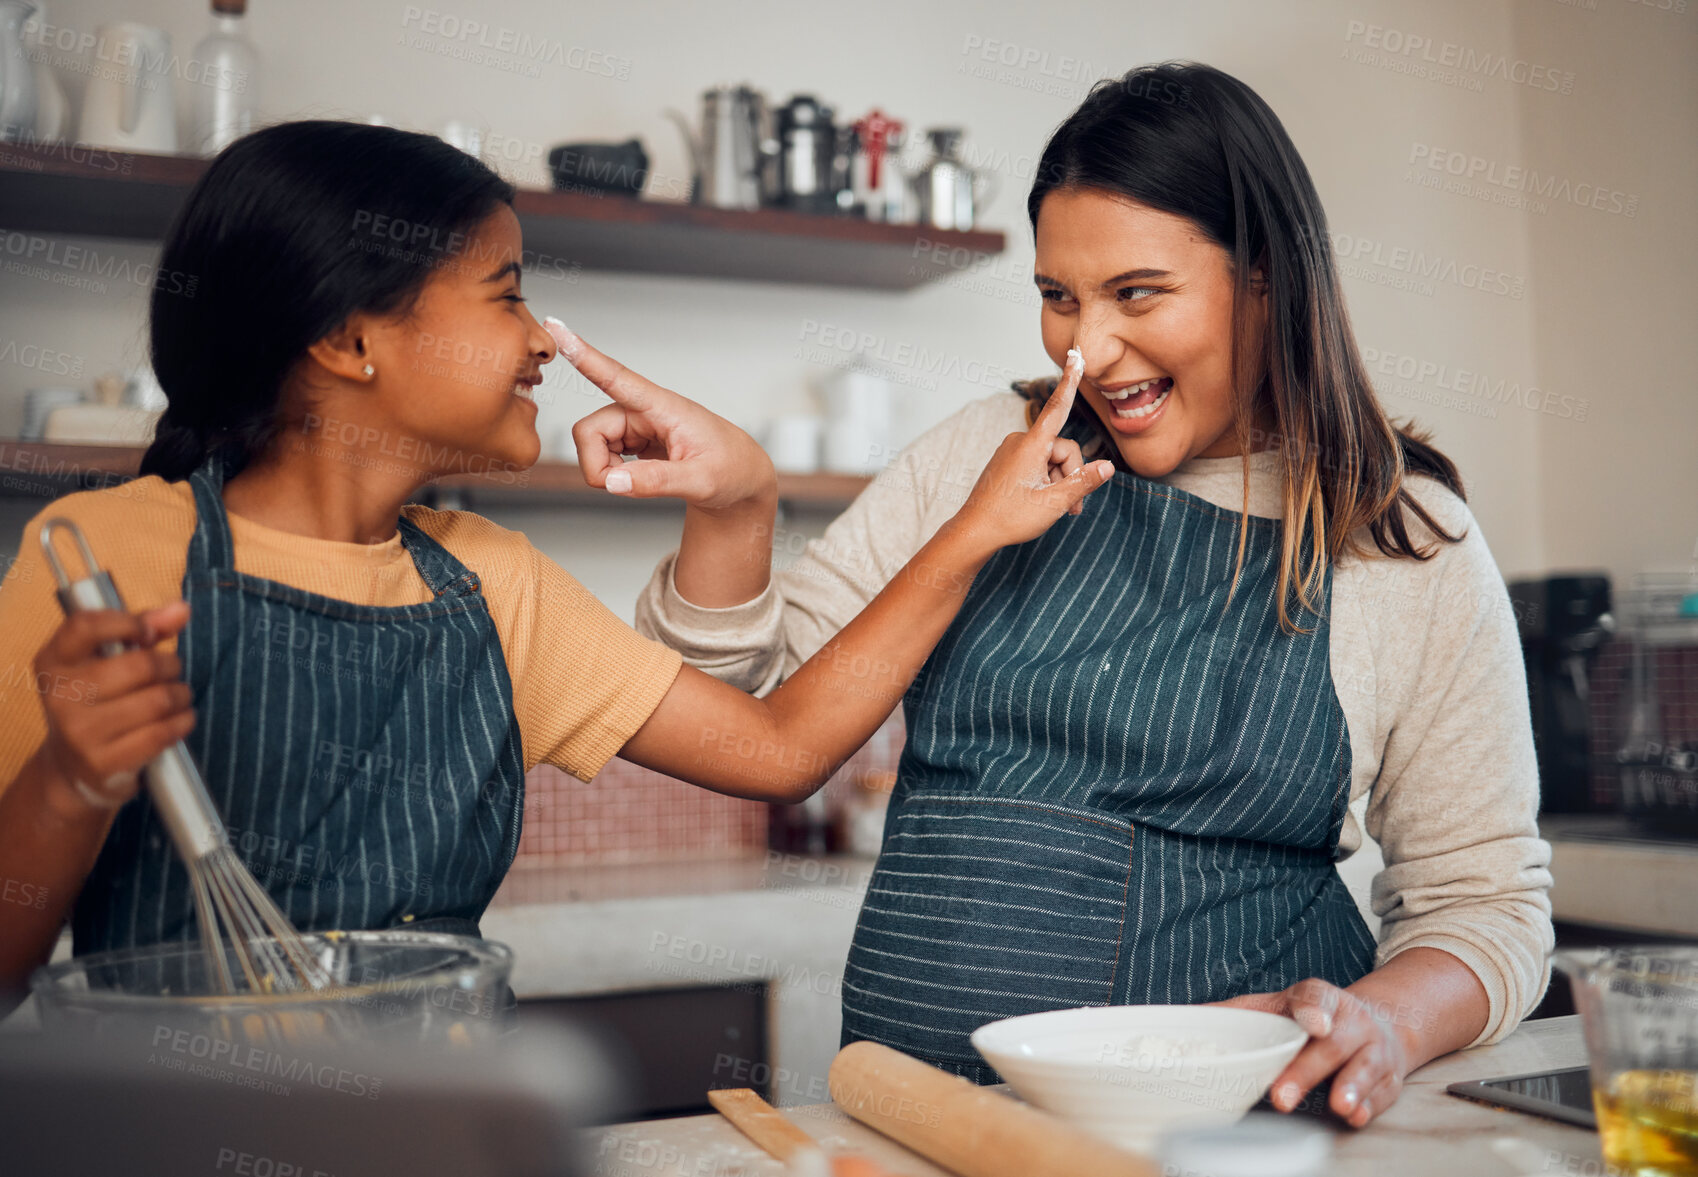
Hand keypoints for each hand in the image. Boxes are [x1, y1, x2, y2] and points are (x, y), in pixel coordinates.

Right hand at [34, 601, 194, 811]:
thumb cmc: (96, 701)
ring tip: (177, 696)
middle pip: (139, 665)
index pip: (85, 626)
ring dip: (181, 695)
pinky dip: (183, 721)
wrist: (73, 766)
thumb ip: (142, 629)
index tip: (150, 632)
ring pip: (158, 700)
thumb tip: (181, 609)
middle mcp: (60, 696)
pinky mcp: (103, 762)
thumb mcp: (103, 662)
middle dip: (170, 665)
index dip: (128, 622)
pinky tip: (180, 718)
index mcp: (53, 662)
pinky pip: (162, 733)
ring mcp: (80, 732)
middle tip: (172, 671)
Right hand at [550, 320, 776, 510]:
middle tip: (627, 486)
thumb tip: (612, 483)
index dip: (585, 354)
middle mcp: (643, 410)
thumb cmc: (731, 470)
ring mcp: (635, 424)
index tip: (557, 327)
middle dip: (597, 465)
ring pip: (591, 444)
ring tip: (643, 480)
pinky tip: (639, 475)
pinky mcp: (631, 439)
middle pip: (588, 430)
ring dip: (606, 471)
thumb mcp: (702, 481)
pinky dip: (612, 474)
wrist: (741, 478)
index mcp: (664, 407)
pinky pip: (600, 455)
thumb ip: (658, 481)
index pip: (617, 376)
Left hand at [950, 349, 1112, 550]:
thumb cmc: (1010, 518)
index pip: (1057, 406)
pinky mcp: (1009, 461)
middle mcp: (1020, 442)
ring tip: (1057, 509)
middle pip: (1063, 448)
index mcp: (1031, 445)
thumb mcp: (1054, 503)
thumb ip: (1083, 482)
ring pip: (1052, 459)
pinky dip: (1047, 481)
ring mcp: (1013, 451)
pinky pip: (1038, 464)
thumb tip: (1108, 467)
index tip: (1074, 355)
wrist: (975, 531)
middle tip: (1071, 506)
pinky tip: (1043, 502)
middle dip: (1071, 474)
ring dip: (1060, 482)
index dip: (1070, 381)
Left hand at [1216, 978, 1412, 1127]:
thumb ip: (1240, 1013)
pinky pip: (1382, 1093)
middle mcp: (1353, 1022)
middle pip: (1332, 1045)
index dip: (1313, 1010)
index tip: (1313, 1024)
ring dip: (1351, 1087)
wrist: (1375, 1025)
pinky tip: (1356, 1115)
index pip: (1316, 998)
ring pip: (1364, 1067)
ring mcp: (1374, 1050)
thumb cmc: (1311, 1020)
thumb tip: (1190, 1017)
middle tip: (1281, 1096)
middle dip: (1307, 1071)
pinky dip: (1370, 1104)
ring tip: (1338, 1106)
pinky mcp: (1388, 1078)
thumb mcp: (1280, 1007)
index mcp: (1322, 999)